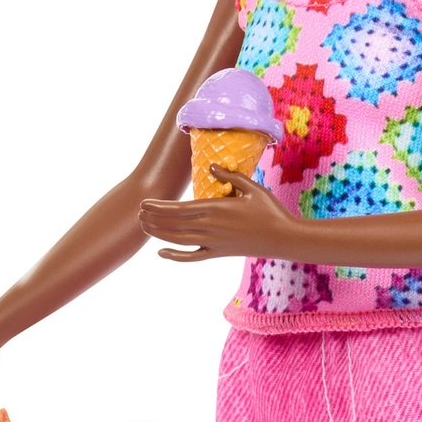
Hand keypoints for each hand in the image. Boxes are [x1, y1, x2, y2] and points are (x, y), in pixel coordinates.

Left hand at [140, 166, 302, 263]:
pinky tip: (160, 252)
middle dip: (153, 219)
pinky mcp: (218, 253)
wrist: (284, 238)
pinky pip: (192, 256)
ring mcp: (213, 242)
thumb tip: (212, 166)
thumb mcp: (252, 187)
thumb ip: (230, 176)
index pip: (178, 209)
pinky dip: (174, 256)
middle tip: (138, 212)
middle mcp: (210, 227)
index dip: (159, 207)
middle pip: (173, 224)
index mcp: (216, 208)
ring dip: (158, 233)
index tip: (144, 202)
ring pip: (177, 239)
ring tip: (143, 226)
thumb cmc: (270, 210)